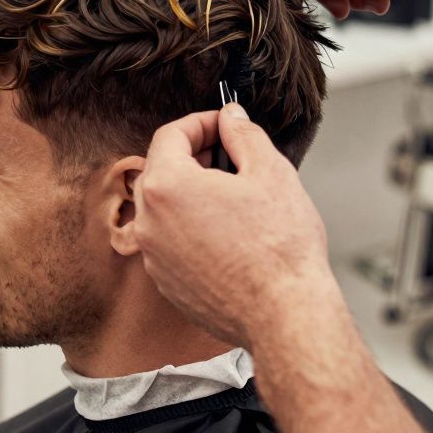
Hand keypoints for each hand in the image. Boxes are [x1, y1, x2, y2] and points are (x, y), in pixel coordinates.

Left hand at [132, 103, 332, 347]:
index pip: (169, 135)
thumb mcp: (269, 171)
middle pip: (160, 170)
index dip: (199, 122)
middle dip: (192, 155)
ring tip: (231, 193)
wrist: (284, 314)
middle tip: (228, 154)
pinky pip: (169, 241)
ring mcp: (154, 256)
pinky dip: (190, 226)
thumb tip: (231, 118)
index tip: (223, 125)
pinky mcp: (166, 283)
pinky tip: (226, 231)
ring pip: (163, 208)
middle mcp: (149, 221)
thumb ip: (243, 135)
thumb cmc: (280, 246)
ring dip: (190, 192)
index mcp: (166, 186)